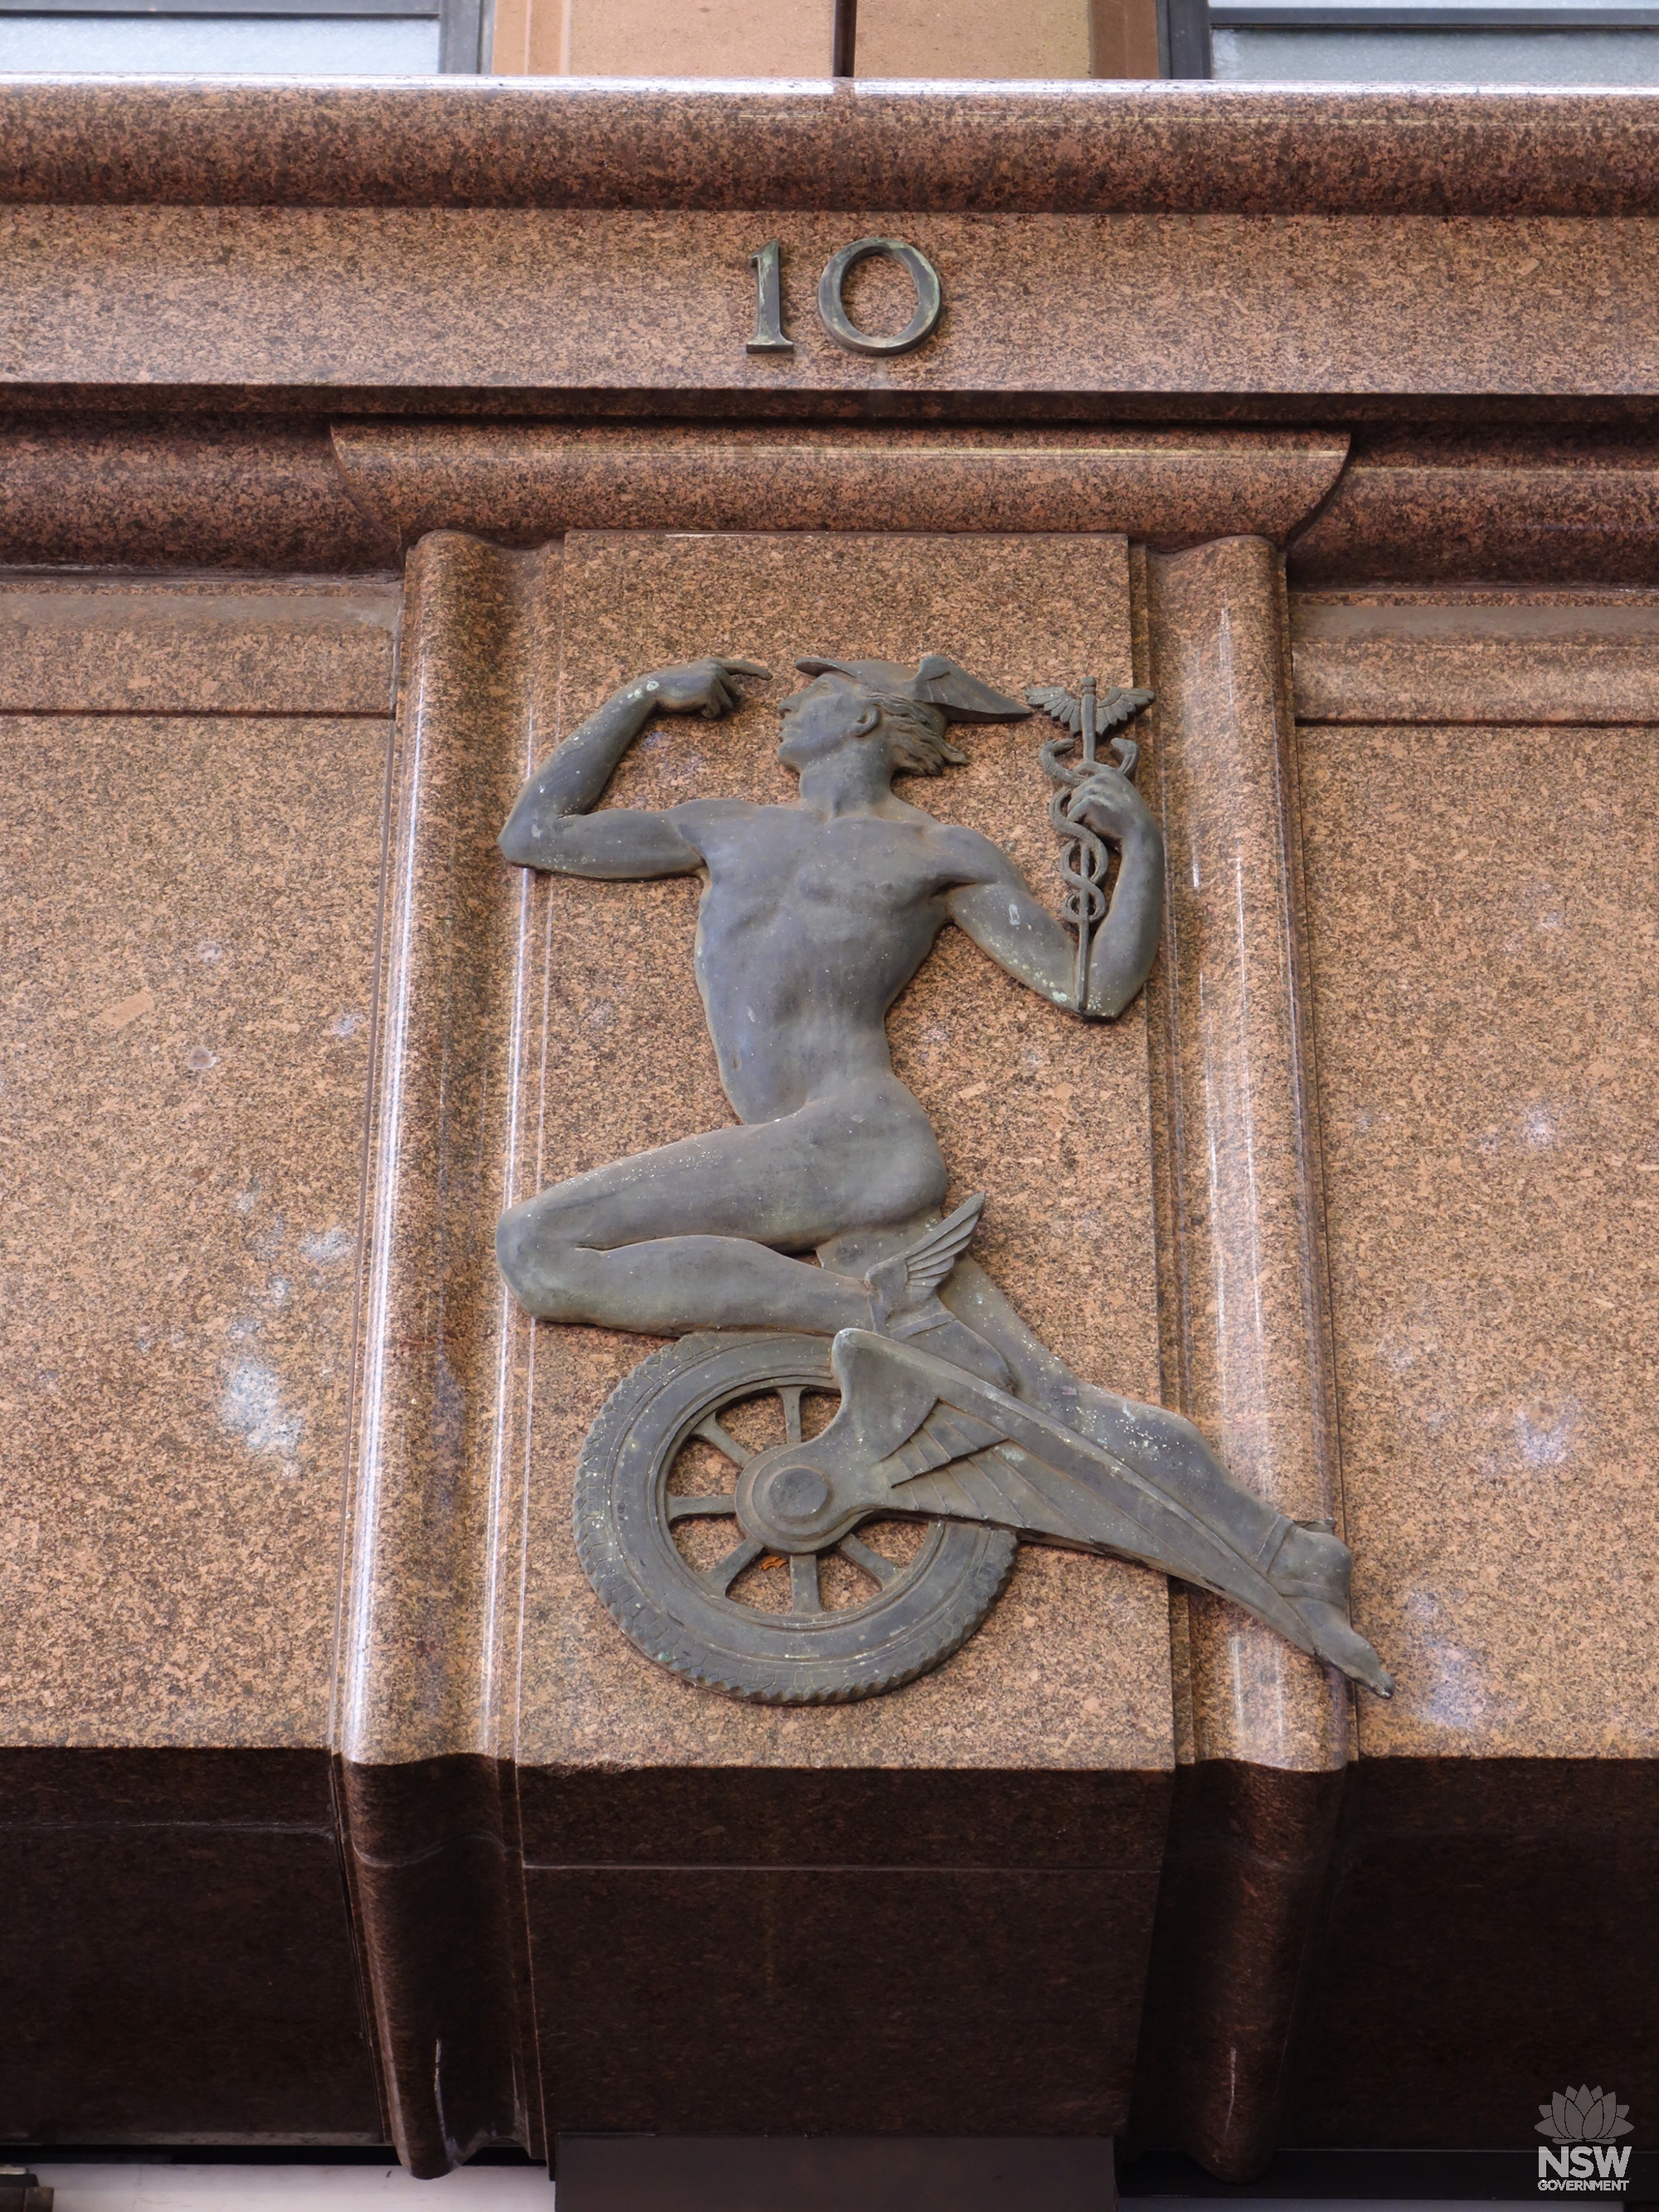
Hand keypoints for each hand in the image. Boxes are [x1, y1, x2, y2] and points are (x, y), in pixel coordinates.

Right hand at [628, 657, 771, 719]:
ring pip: (727, 706)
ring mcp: (714, 681)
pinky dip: (706, 714)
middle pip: (737, 695)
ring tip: (695, 701)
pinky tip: (693, 706)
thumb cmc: (674, 685)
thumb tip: (736, 694)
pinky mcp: (710, 693)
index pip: (742, 666)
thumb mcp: (697, 675)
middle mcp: (717, 669)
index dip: (757, 671)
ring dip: (714, 709)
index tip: (769, 677)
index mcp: (715, 663)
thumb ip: (715, 678)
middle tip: (703, 700)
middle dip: (724, 702)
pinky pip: (716, 712)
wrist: (655, 688)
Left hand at [1067, 764, 1155, 843]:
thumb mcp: (1123, 794)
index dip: (1078, 774)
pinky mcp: (1088, 803)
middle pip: (1075, 792)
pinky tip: (1094, 829)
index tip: (1076, 779)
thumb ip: (1105, 789)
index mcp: (1110, 773)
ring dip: (1079, 817)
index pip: (1085, 766)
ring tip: (1099, 823)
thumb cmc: (1131, 820)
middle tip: (1099, 818)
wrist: (1139, 833)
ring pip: (1071, 805)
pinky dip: (1078, 826)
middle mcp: (1100, 778)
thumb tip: (1080, 790)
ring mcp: (1094, 789)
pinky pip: (1071, 816)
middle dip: (1080, 806)